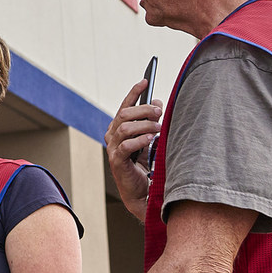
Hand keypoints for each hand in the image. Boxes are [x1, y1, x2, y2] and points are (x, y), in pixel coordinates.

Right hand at [106, 78, 162, 209]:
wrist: (142, 192)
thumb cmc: (145, 164)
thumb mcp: (150, 138)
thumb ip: (151, 121)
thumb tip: (158, 103)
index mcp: (118, 128)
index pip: (125, 105)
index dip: (134, 93)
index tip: (145, 81)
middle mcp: (112, 136)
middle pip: (124, 114)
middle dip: (143, 110)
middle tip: (159, 112)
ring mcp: (112, 149)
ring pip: (124, 128)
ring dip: (143, 125)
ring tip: (158, 127)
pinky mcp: (116, 162)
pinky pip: (125, 146)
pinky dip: (139, 140)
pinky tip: (150, 139)